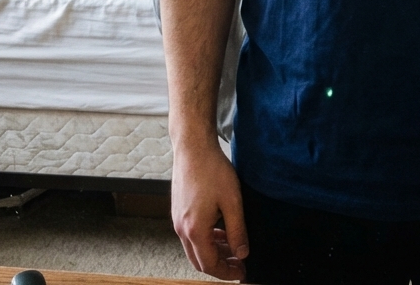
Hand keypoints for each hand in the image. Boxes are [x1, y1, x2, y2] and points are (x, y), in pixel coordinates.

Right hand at [171, 137, 248, 280]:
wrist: (193, 147)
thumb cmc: (212, 170)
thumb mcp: (232, 201)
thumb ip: (237, 230)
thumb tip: (242, 254)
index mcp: (195, 230)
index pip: (209, 265)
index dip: (227, 273)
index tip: (242, 273)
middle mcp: (181, 229)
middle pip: (199, 261)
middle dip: (220, 266)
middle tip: (239, 265)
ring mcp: (177, 220)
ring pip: (195, 248)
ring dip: (213, 252)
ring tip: (233, 248)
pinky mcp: (178, 211)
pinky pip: (191, 235)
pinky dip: (206, 239)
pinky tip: (221, 231)